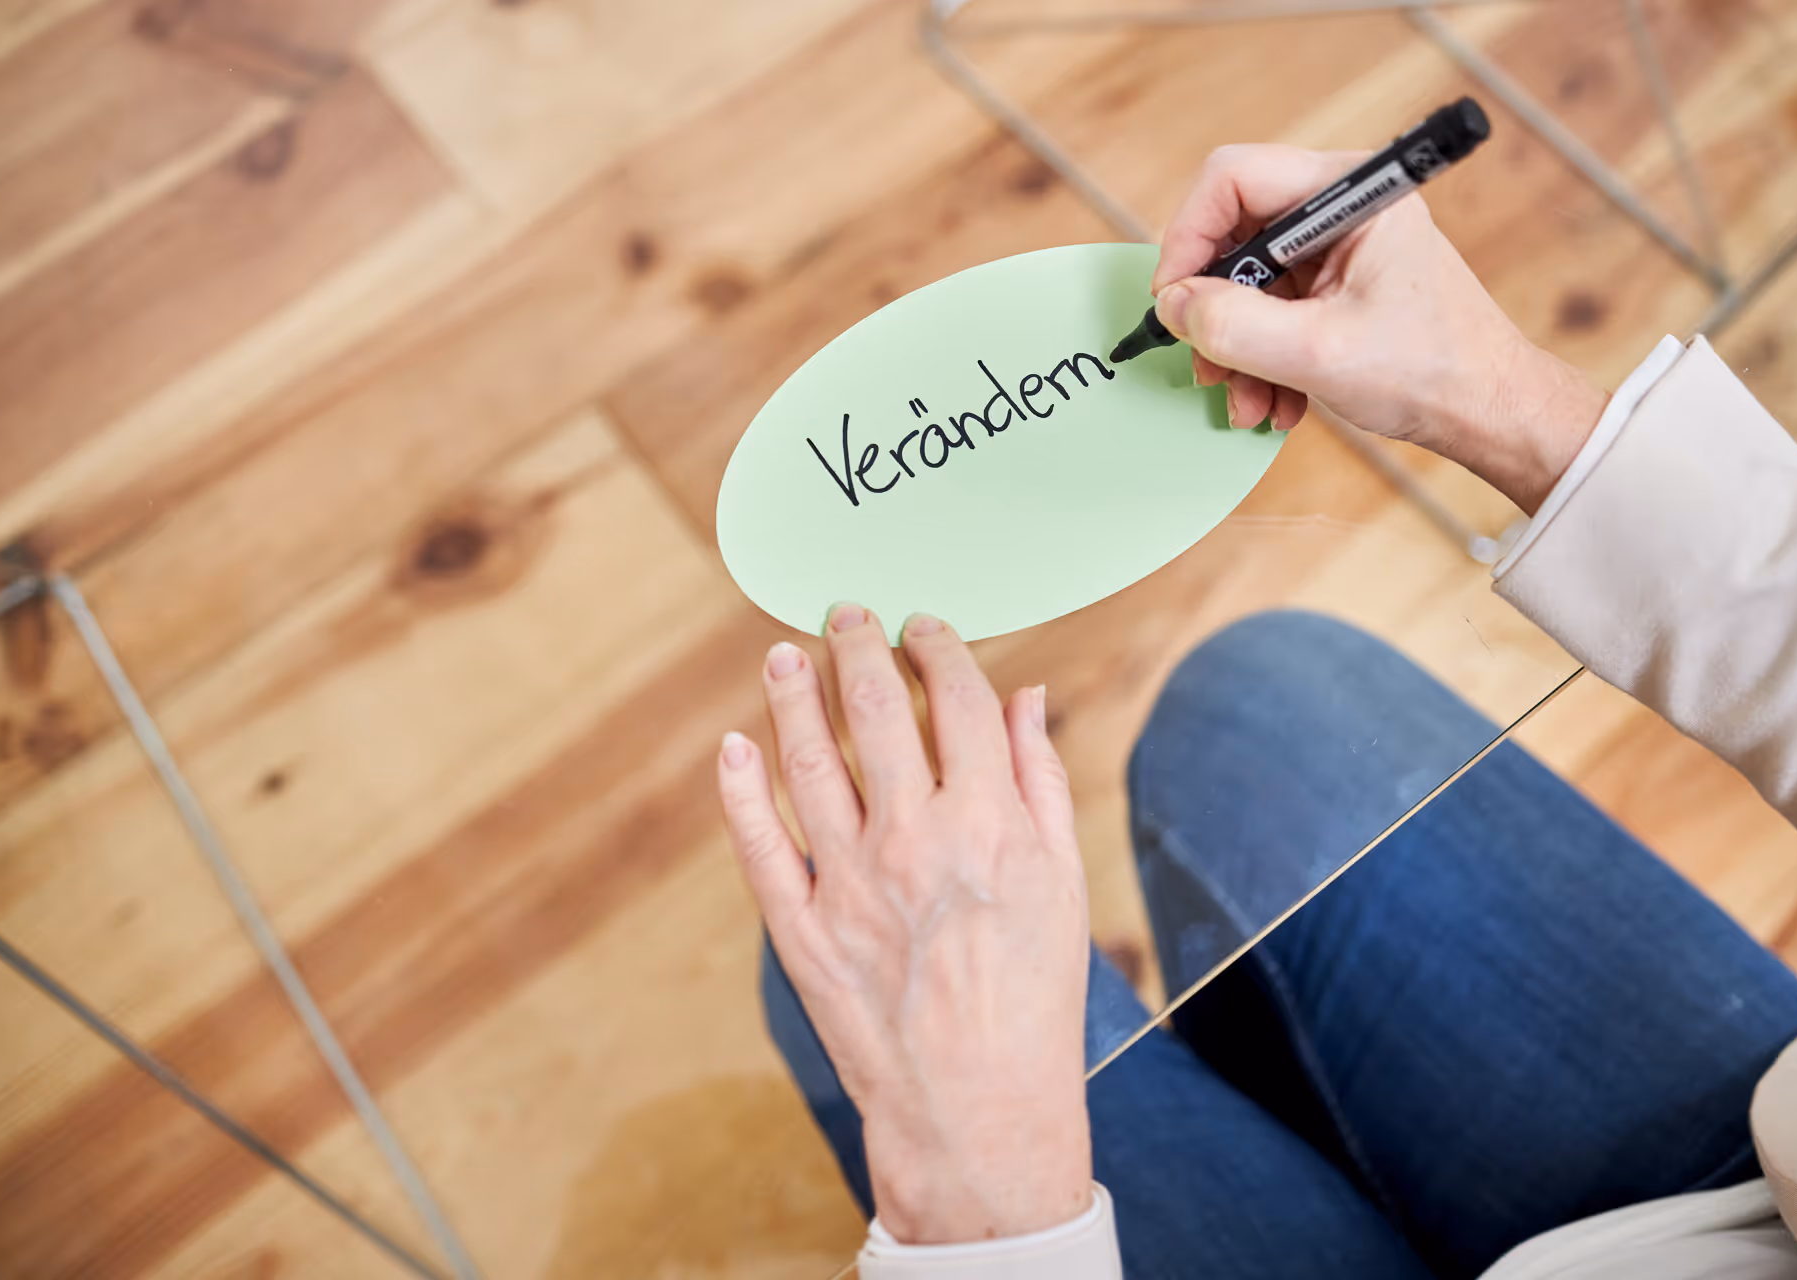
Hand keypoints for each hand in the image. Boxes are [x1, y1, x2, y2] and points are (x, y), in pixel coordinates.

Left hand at [717, 604, 1092, 1243]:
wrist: (979, 1113)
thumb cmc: (1035, 1000)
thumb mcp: (1063, 885)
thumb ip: (1040, 783)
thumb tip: (1027, 697)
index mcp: (989, 823)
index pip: (957, 700)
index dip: (937, 649)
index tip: (922, 627)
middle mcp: (914, 840)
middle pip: (876, 710)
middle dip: (857, 647)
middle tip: (844, 613)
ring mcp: (850, 884)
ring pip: (809, 761)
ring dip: (791, 697)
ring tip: (782, 657)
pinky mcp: (801, 931)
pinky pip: (760, 844)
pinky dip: (741, 790)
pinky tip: (733, 747)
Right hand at [1152, 144, 1609, 513]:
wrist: (1490, 411)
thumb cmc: (1432, 372)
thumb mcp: (1318, 355)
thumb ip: (1234, 327)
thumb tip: (1173, 305)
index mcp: (1350, 193)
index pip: (1232, 179)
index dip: (1188, 236)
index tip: (1174, 300)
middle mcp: (1341, 207)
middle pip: (1234, 233)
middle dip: (1214, 309)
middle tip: (1205, 363)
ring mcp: (1338, 248)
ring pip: (1248, 281)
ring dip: (1236, 348)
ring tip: (1247, 402)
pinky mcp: (1336, 285)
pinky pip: (1272, 310)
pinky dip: (1262, 358)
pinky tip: (1276, 402)